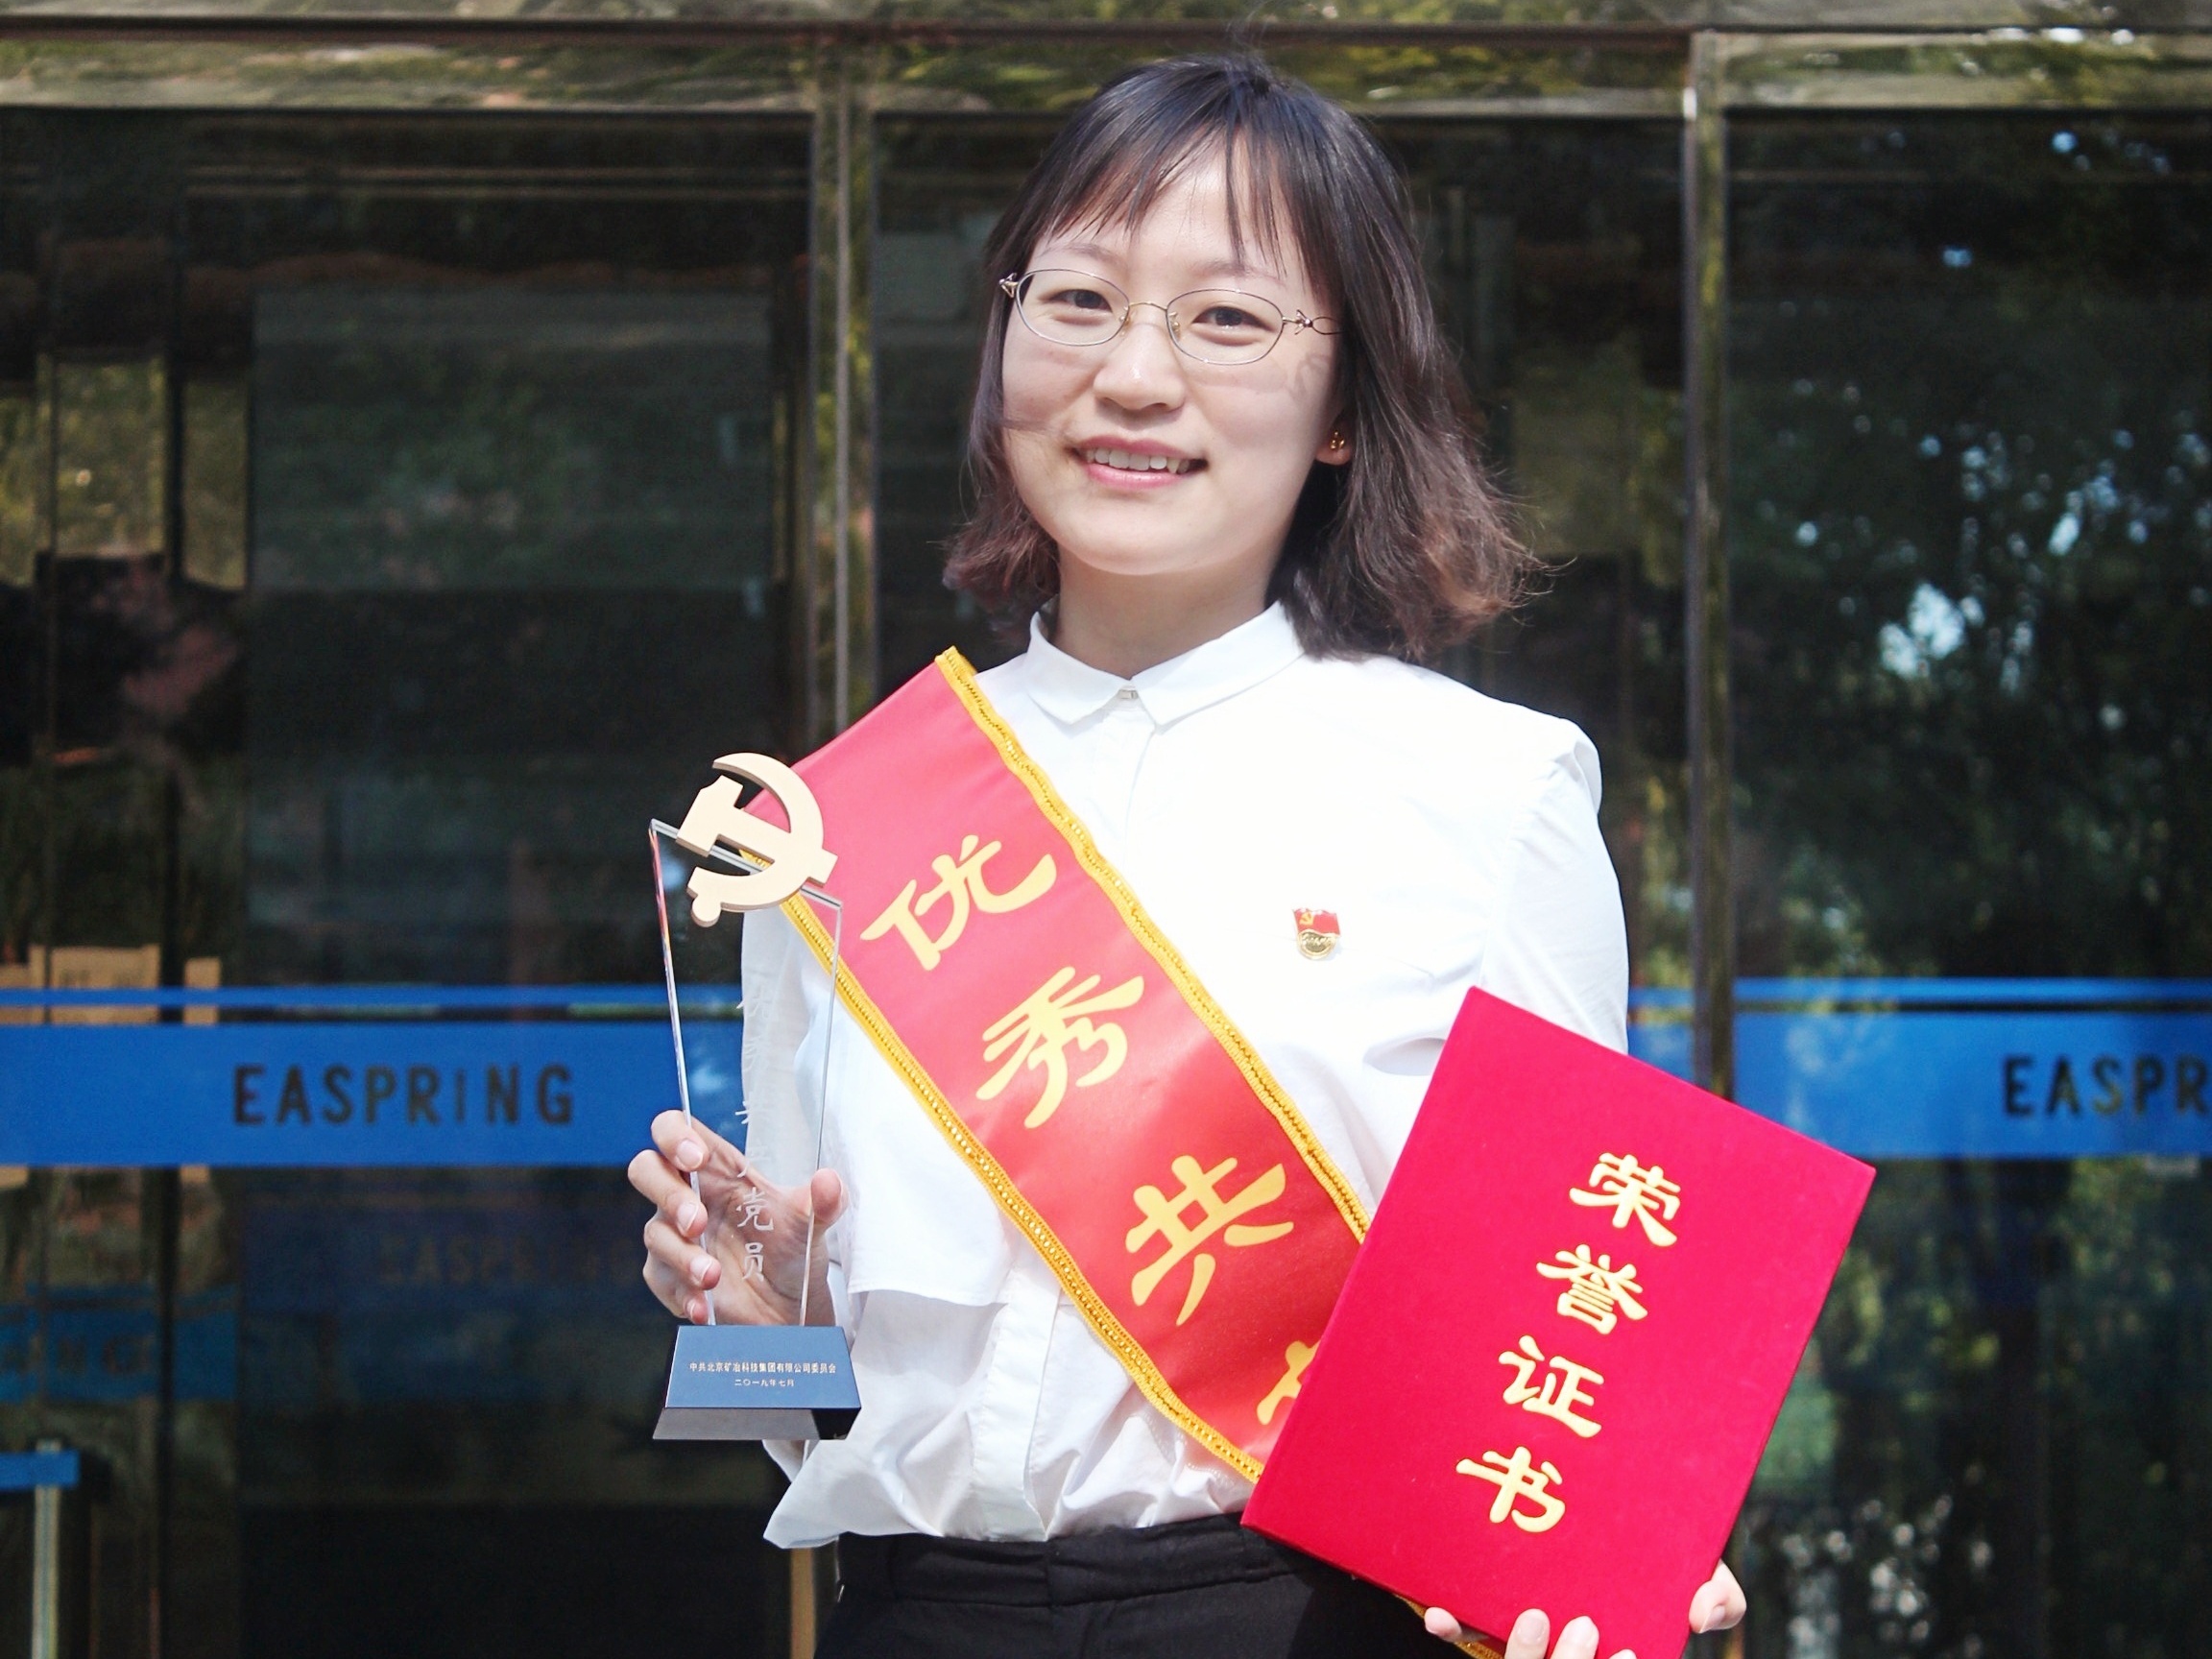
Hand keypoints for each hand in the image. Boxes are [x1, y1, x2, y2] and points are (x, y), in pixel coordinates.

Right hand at [630, 1109, 844, 1325]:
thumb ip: (823, 1201)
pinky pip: (661, 1279)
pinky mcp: (669, 1275)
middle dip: (667, 1193)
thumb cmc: (791, 1249)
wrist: (790, 1306)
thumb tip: (829, 1181)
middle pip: (647, 1170)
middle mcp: (690, 1196)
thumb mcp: (812, 1222)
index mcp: (718, 1168)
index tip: (694, 1158)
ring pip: (654, 1232)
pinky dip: (682, 1293)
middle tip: (697, 1220)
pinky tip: (703, 1306)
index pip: (676, 1131)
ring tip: (711, 1275)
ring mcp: (674, 1236)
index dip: (675, 1136)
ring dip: (682, 1254)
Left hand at [1422, 1560, 1744, 1653]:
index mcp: (1617, 1644)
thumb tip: (1701, 1616)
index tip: (1628, 1653)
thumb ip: (1718, 1593)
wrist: (1615, 1496)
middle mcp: (1566, 1642)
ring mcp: (1525, 1627)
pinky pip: (1463, 1627)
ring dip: (1514, 1651)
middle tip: (1584, 1627)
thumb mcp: (1699, 1567)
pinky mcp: (1485, 1603)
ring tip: (1532, 1617)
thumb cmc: (1659, 1545)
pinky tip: (1440, 1613)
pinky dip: (1451, 1624)